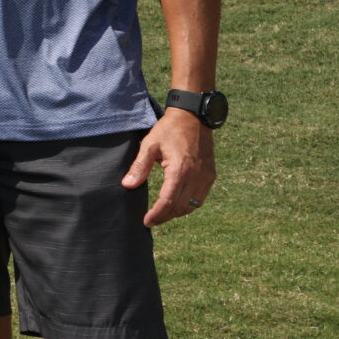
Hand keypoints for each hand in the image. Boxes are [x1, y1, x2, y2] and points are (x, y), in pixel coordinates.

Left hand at [122, 106, 215, 226]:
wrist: (193, 116)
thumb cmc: (169, 129)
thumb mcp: (150, 144)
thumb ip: (139, 166)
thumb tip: (127, 185)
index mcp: (180, 170)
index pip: (168, 201)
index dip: (157, 214)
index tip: (146, 221)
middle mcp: (196, 176)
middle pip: (180, 207)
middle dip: (165, 216)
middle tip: (151, 220)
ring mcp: (206, 177)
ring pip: (192, 206)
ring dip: (177, 213)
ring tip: (162, 214)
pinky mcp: (210, 175)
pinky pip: (200, 198)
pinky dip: (189, 205)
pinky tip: (177, 204)